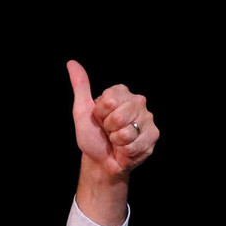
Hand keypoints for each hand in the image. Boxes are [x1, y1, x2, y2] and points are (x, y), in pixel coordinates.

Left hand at [67, 60, 156, 179]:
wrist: (102, 161)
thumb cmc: (93, 136)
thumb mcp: (82, 111)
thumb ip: (80, 87)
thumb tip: (72, 63)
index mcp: (120, 92)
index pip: (109, 100)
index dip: (100, 115)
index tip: (100, 120)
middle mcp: (137, 101)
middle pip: (119, 116)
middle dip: (110, 129)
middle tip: (110, 132)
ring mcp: (147, 118)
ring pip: (127, 132)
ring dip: (118, 142)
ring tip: (118, 141)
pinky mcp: (153, 135)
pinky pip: (135, 145)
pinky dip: (126, 152)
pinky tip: (126, 149)